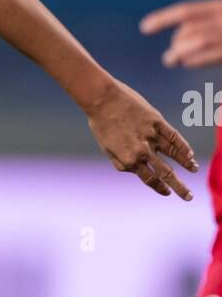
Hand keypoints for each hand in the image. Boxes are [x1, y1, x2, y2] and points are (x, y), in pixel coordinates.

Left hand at [84, 78, 196, 197]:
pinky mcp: (157, 120)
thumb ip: (122, 163)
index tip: (167, 193)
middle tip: (189, 197)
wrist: (102, 99)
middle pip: (166, 173)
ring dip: (186, 164)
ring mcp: (151, 135)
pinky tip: (189, 153)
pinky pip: (173, 136)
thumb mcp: (108, 150)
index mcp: (129, 160)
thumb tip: (135, 171)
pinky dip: (183, 146)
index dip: (160, 188)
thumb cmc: (101, 125)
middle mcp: (143, 150)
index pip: (150, 179)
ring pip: (174, 154)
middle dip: (179, 187)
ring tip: (194, 170)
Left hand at [140, 0, 221, 68]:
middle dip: (175, 42)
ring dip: (179, 53)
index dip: (162, 19)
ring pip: (197, 41)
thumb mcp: (219, 21)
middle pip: (189, 29)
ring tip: (171, 60)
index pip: (186, 11)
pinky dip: (192, 61)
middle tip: (169, 57)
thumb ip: (204, 23)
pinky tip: (187, 63)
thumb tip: (175, 42)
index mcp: (219, 7)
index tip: (144, 27)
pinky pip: (207, 57)